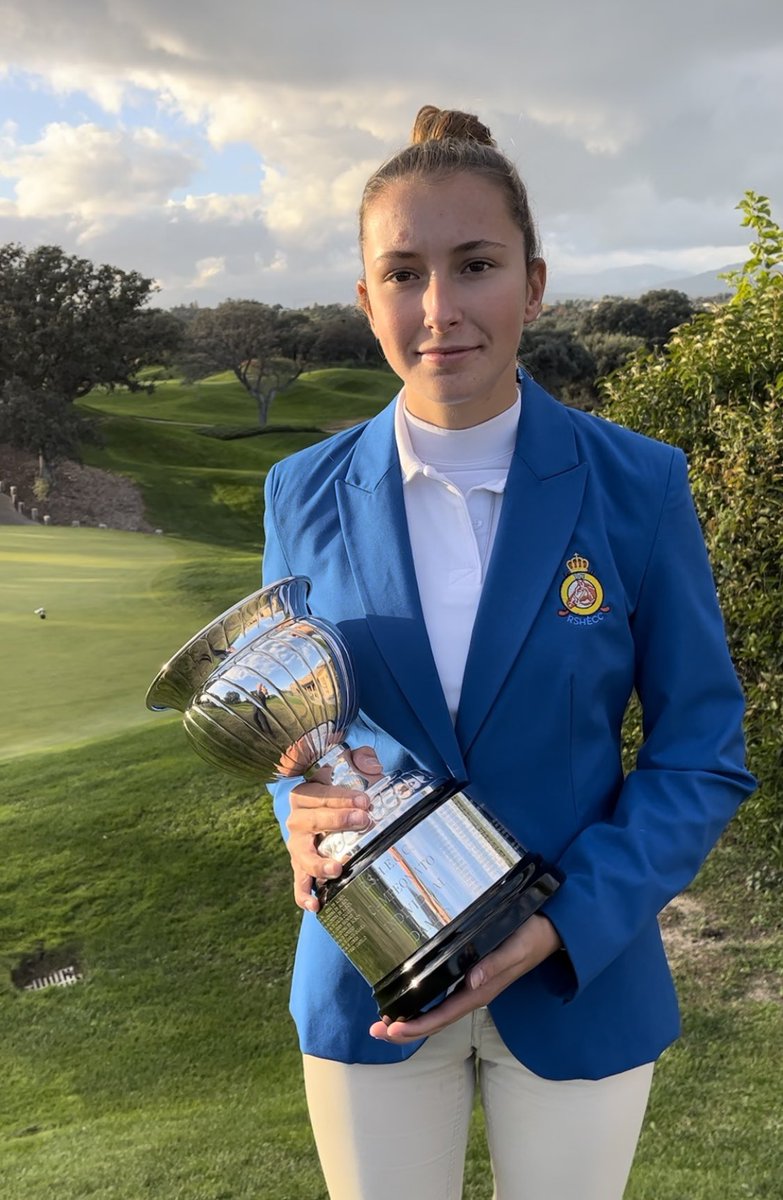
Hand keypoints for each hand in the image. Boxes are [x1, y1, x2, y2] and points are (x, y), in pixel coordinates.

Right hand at [286, 746, 383, 911]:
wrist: (325, 813)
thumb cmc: (343, 791)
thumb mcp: (353, 769)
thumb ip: (362, 759)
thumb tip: (369, 763)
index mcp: (305, 794)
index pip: (319, 793)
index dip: (341, 796)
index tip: (365, 801)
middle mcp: (297, 820)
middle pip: (311, 821)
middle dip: (336, 821)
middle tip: (363, 820)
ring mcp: (297, 846)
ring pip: (302, 854)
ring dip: (318, 862)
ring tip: (337, 867)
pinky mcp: (301, 867)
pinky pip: (298, 883)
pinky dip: (304, 895)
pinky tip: (316, 905)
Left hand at [369, 914, 561, 1042]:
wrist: (549, 930)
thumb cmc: (532, 936)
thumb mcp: (517, 947)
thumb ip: (497, 963)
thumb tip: (474, 980)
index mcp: (481, 991)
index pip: (443, 1016)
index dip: (417, 1026)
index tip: (391, 1028)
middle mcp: (473, 992)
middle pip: (434, 1021)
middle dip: (404, 1030)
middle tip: (374, 1031)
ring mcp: (470, 986)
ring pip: (434, 1011)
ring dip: (408, 1019)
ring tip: (380, 1021)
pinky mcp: (468, 974)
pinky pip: (440, 996)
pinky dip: (419, 1002)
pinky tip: (404, 997)